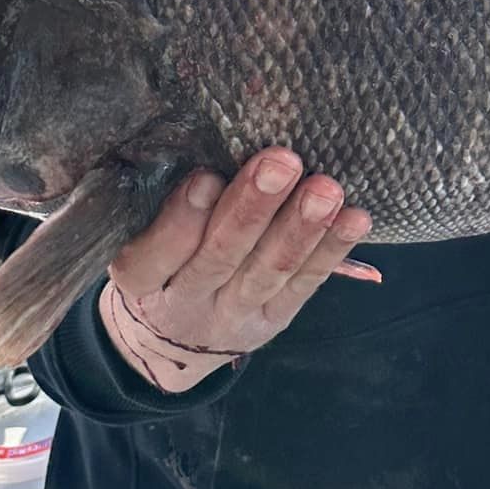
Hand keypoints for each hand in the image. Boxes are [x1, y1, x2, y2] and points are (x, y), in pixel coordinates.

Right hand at [98, 152, 376, 392]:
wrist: (168, 341)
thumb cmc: (155, 264)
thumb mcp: (133, 241)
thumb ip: (160, 204)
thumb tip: (206, 147)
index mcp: (138, 279)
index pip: (156, 254)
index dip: (182, 219)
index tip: (206, 177)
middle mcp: (186, 303)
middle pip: (220, 255)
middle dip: (253, 208)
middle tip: (280, 163)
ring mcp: (233, 315)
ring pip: (269, 270)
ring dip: (301, 227)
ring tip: (326, 191)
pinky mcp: (273, 320)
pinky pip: (305, 285)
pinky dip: (332, 251)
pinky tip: (355, 219)